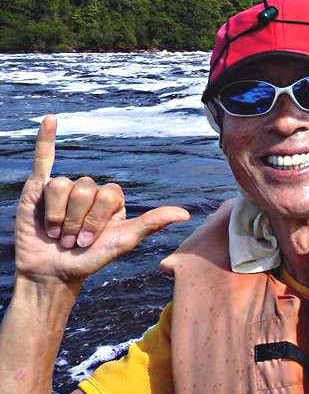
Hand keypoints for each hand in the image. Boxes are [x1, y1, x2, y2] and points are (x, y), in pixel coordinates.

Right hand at [14, 115, 189, 288]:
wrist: (53, 274)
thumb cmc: (90, 259)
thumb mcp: (124, 241)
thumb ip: (152, 223)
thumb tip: (186, 214)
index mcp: (111, 197)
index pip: (109, 192)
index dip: (97, 219)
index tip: (91, 241)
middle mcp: (88, 189)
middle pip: (86, 188)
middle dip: (77, 220)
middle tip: (72, 240)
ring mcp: (64, 189)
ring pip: (62, 185)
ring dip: (58, 215)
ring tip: (57, 232)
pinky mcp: (38, 190)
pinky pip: (44, 158)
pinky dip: (46, 138)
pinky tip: (49, 119)